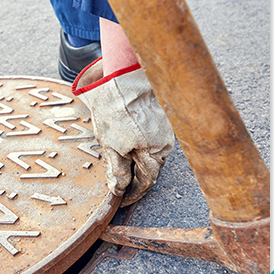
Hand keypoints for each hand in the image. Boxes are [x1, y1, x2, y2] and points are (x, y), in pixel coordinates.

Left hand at [72, 59, 174, 206]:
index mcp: (150, 151)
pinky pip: (155, 142)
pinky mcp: (164, 121)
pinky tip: (128, 146)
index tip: (122, 199)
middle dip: (135, 180)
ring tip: (121, 164)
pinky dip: (142, 149)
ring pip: (152, 156)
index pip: (146, 182)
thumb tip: (119, 188)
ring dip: (138, 164)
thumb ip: (116, 168)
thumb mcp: (108, 142)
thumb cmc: (113, 106)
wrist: (122, 75)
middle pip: (151, 170)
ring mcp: (166, 131)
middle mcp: (163, 143)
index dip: (134, 193)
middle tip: (121, 186)